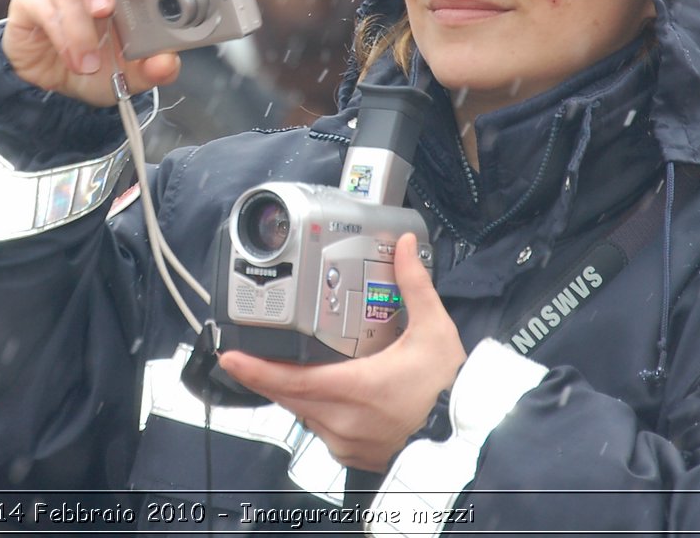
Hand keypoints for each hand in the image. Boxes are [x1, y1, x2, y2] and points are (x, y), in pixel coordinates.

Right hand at [1, 0, 181, 106]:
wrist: (58, 85)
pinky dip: (60, 35)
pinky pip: (41, 2)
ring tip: (89, 63)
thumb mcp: (134, 72)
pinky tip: (73, 58)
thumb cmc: (100, 64)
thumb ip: (155, 67)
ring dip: (79, 27)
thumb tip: (166, 62)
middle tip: (105, 11)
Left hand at [217, 233, 465, 471]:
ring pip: (303, 412)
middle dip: (268, 374)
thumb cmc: (450, 389)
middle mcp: (343, 420)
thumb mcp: (433, 331)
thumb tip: (402, 246)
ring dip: (295, 391)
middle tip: (247, 353)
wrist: (469, 439)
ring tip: (290, 367)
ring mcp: (346, 442)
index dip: (255, 369)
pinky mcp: (353, 454)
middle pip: (289, 395)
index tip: (230, 356)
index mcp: (356, 388)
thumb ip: (414, 286)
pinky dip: (317, 410)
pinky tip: (327, 393)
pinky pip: (321, 429)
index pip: (291, 380)